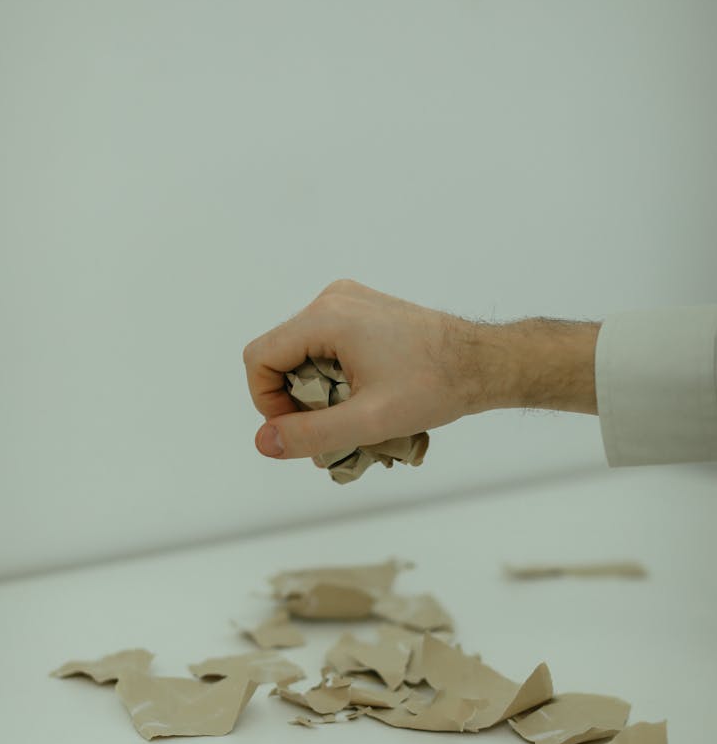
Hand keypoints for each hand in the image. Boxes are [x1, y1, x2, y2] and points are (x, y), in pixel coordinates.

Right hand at [243, 279, 491, 459]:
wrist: (483, 363)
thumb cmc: (434, 387)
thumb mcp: (368, 420)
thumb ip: (311, 433)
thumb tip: (264, 442)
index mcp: (326, 317)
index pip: (260, 359)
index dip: (267, 402)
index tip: (300, 430)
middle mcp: (331, 300)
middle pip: (281, 358)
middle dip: (297, 402)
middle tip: (333, 431)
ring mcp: (348, 302)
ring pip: (304, 356)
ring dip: (318, 394)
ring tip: (354, 418)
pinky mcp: (363, 312)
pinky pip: (326, 348)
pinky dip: (335, 379)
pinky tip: (365, 399)